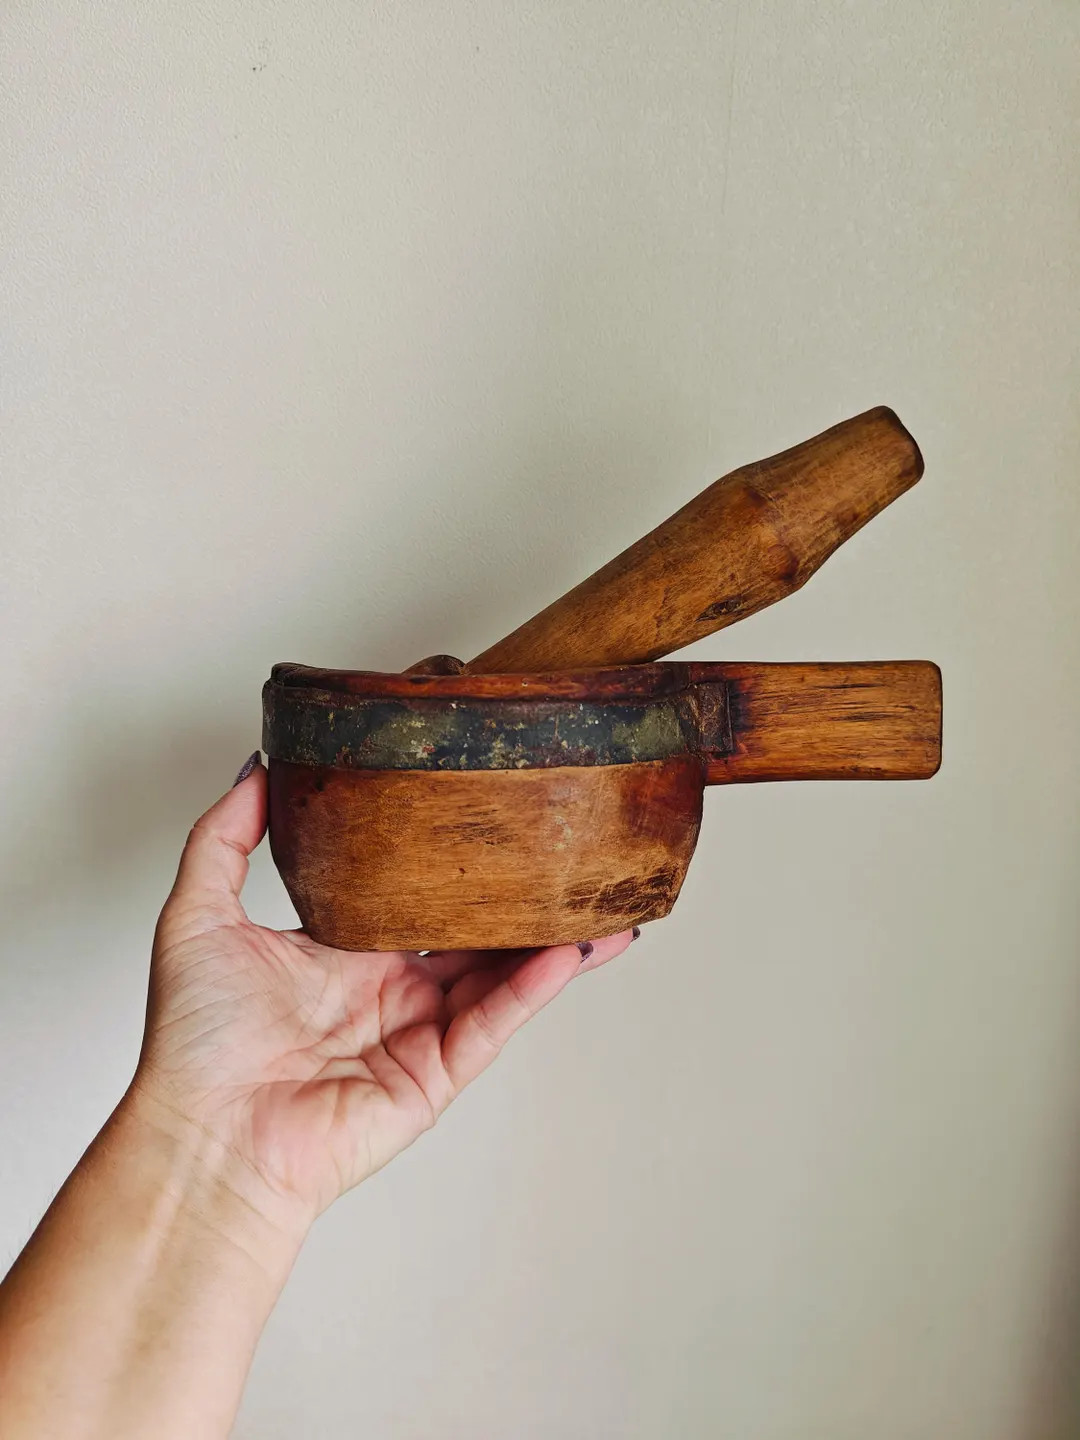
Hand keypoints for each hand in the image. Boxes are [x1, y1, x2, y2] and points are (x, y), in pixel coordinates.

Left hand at [131, 756, 634, 1228]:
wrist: (206, 1134)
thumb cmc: (194, 1041)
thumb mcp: (197, 914)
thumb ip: (224, 837)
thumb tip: (257, 765)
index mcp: (341, 952)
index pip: (411, 896)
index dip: (450, 860)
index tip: (484, 813)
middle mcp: (386, 989)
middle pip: (470, 932)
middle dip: (520, 896)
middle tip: (565, 847)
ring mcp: (416, 1033)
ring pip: (498, 974)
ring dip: (551, 939)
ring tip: (601, 898)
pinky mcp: (435, 1074)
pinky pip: (493, 1020)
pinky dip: (534, 986)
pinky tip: (572, 948)